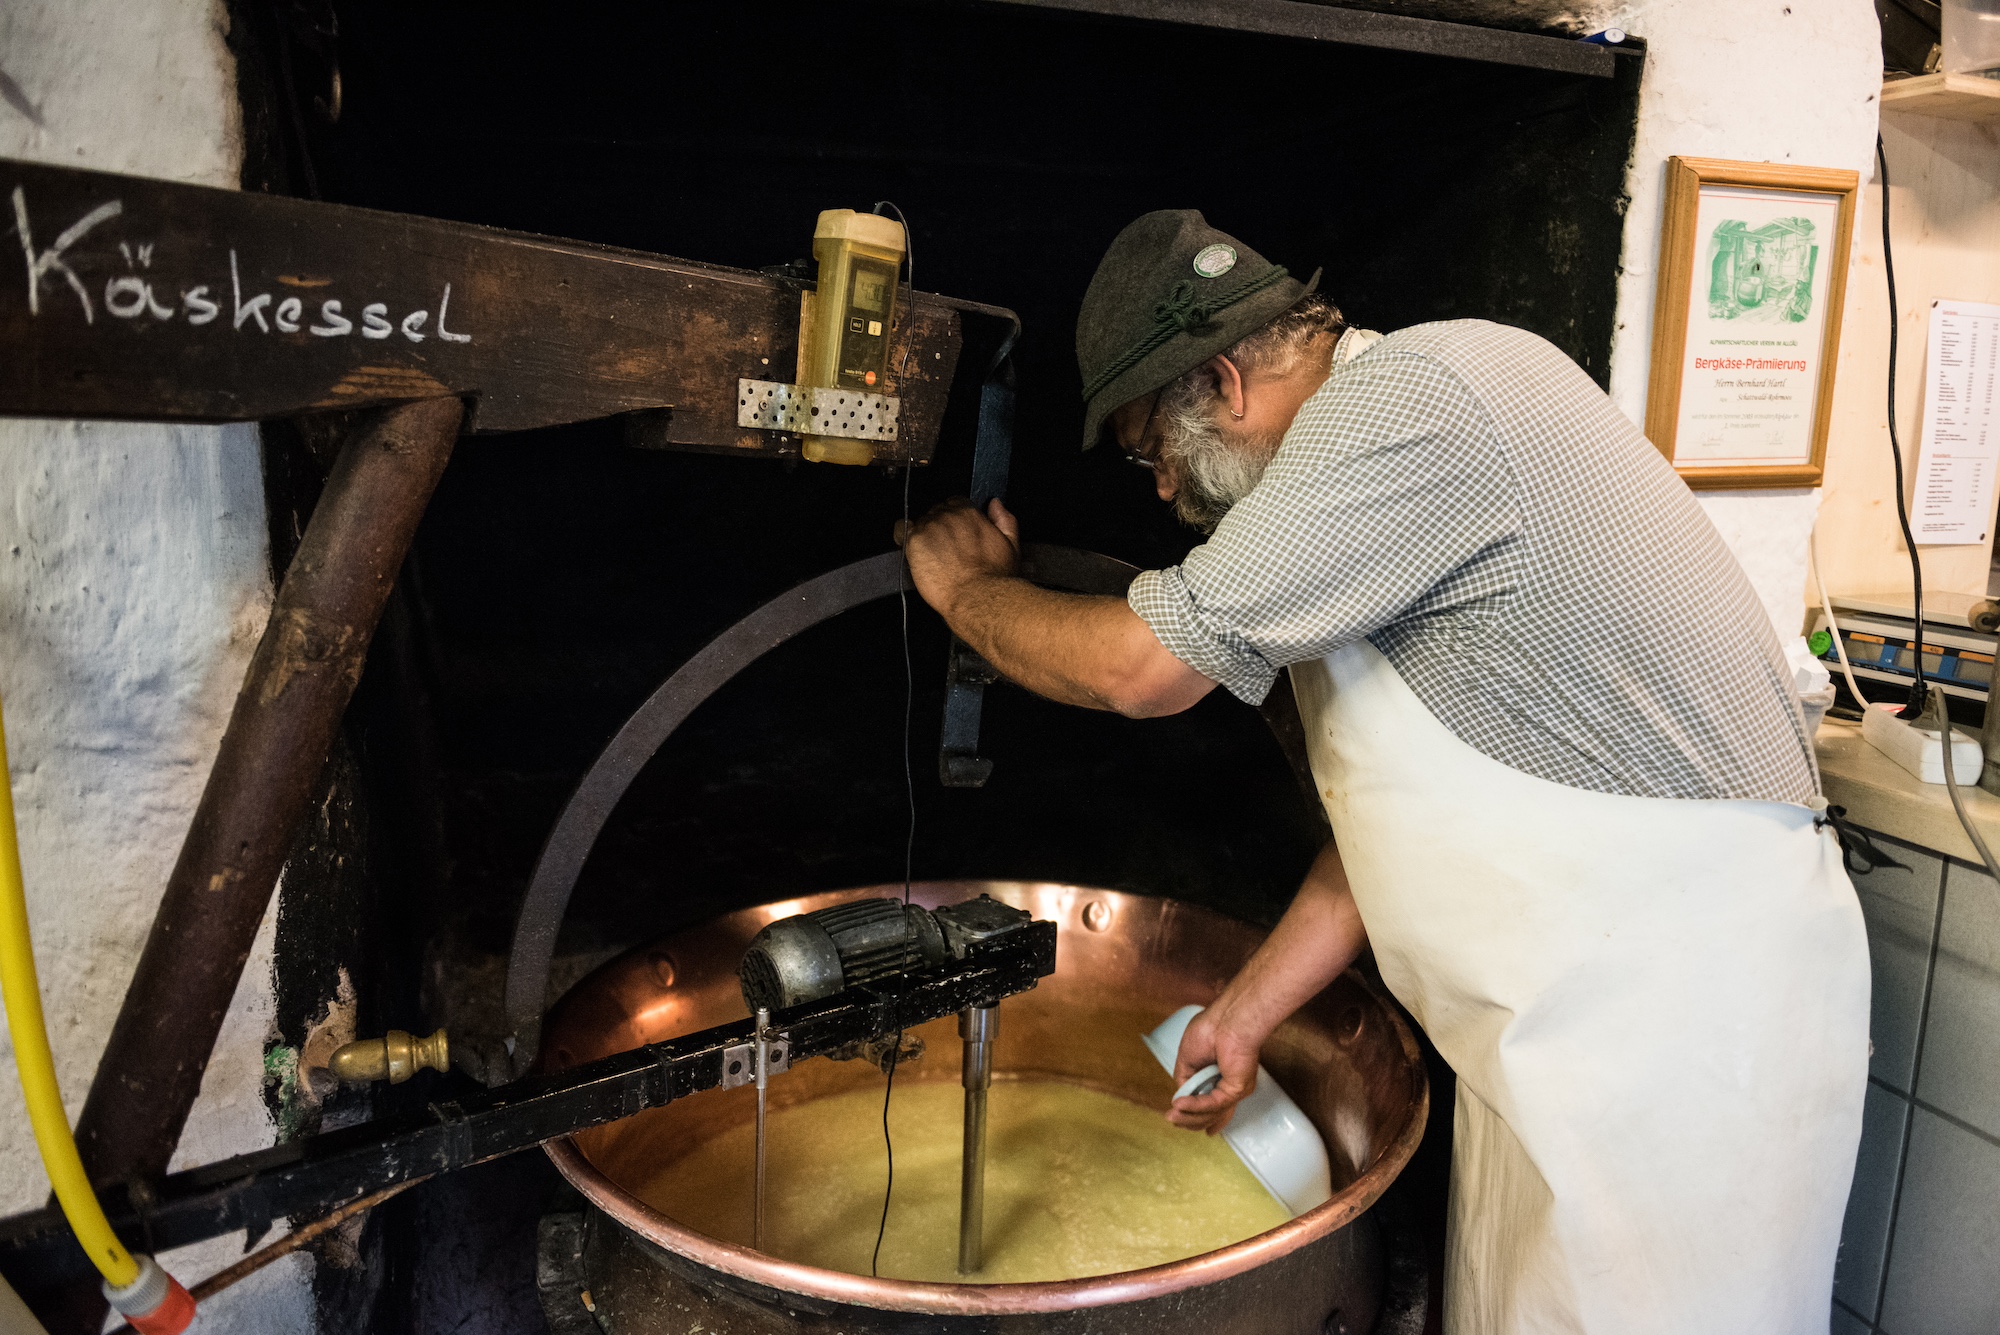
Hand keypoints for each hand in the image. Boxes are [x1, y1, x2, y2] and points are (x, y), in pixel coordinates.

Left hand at [896, 498, 1020, 616]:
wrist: (977, 598)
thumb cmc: (994, 578)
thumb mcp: (1011, 545)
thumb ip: (1004, 519)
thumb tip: (995, 504)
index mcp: (969, 513)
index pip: (955, 503)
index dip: (955, 518)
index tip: (957, 532)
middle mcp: (948, 516)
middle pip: (936, 512)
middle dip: (940, 527)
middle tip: (945, 549)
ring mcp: (929, 528)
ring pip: (920, 522)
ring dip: (924, 534)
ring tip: (932, 555)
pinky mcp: (914, 542)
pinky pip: (901, 529)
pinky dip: (902, 535)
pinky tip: (909, 546)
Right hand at [1168, 1003, 1265, 1133]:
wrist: (1226, 1020)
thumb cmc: (1209, 1030)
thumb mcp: (1187, 1059)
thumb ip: (1185, 1080)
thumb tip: (1181, 1098)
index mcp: (1219, 1078)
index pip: (1208, 1104)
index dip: (1195, 1116)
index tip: (1177, 1119)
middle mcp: (1229, 1086)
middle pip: (1209, 1114)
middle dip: (1189, 1120)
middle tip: (1171, 1119)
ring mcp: (1233, 1089)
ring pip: (1210, 1113)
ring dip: (1188, 1116)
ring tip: (1172, 1115)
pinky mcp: (1237, 1090)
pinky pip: (1214, 1103)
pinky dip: (1195, 1105)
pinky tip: (1180, 1105)